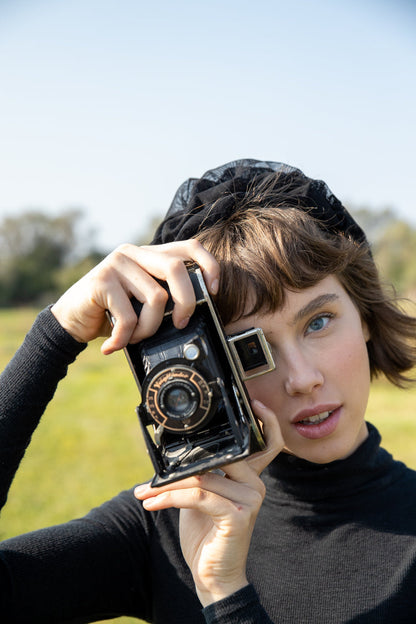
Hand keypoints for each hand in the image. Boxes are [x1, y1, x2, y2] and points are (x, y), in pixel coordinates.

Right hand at [51, 240, 218, 353]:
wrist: (70, 322)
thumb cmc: (111, 314)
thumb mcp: (142, 302)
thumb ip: (164, 296)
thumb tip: (197, 311)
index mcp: (148, 255)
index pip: (188, 246)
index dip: (209, 265)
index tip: (215, 290)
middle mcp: (133, 253)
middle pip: (176, 268)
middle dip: (186, 302)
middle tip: (180, 324)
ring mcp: (116, 263)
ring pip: (156, 298)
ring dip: (148, 329)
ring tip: (133, 337)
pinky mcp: (101, 281)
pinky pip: (129, 316)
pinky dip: (125, 338)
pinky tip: (114, 345)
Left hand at [134, 400, 283, 606]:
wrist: (213, 577)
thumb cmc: (206, 534)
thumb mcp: (201, 497)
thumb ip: (199, 474)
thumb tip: (175, 457)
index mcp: (249, 478)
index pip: (265, 444)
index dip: (265, 421)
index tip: (253, 402)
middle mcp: (255, 485)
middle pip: (217, 458)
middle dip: (180, 466)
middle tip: (153, 475)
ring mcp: (250, 500)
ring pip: (201, 478)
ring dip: (166, 486)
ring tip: (145, 493)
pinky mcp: (238, 516)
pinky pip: (198, 496)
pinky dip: (170, 498)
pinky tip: (152, 503)